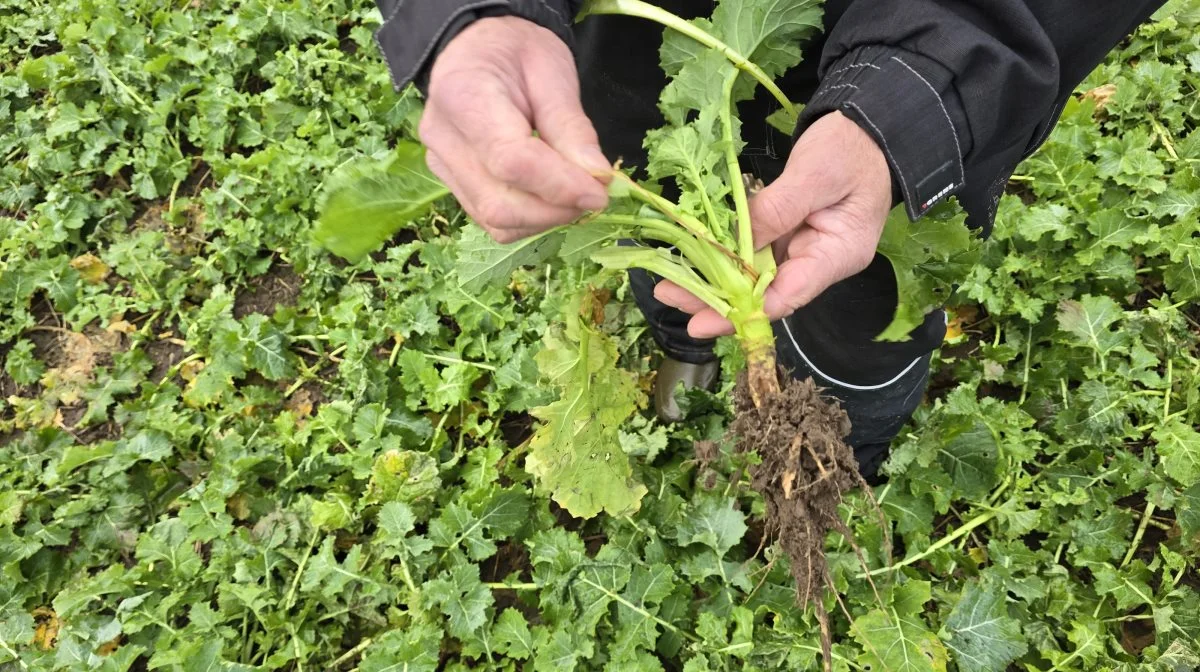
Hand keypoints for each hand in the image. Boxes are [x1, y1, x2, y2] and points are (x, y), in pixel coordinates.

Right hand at [421, 17, 610, 243]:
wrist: (478, 48)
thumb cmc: (516, 52)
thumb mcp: (553, 72)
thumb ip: (572, 127)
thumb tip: (597, 179)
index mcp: (463, 96)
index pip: (511, 160)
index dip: (560, 185)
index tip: (600, 191)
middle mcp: (443, 138)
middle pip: (500, 203)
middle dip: (556, 209)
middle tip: (594, 193)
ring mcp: (442, 166)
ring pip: (497, 221)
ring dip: (546, 219)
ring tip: (574, 192)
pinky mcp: (451, 184)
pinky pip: (493, 221)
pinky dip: (530, 219)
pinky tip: (551, 197)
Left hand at [655, 111, 893, 337]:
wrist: (868, 128)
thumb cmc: (852, 149)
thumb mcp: (816, 175)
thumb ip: (778, 210)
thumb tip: (737, 242)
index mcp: (837, 255)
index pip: (790, 294)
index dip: (747, 310)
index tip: (707, 321)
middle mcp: (818, 260)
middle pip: (765, 292)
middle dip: (718, 300)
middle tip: (673, 302)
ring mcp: (801, 248)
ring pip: (752, 275)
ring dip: (712, 281)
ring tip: (669, 288)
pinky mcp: (785, 233)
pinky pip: (750, 252)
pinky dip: (722, 257)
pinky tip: (690, 260)